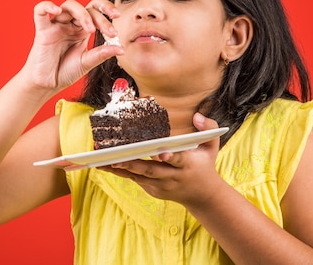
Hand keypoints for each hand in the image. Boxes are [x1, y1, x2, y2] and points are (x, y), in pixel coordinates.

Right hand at [21, 0, 124, 90]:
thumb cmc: (64, 72)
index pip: (95, 12)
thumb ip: (102, 54)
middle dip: (100, 17)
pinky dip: (47, 6)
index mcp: (81, 30)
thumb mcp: (87, 62)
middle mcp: (70, 24)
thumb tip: (122, 49)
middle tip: (110, 32)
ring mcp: (56, 25)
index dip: (107, 13)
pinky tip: (57, 10)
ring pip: (69, 6)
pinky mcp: (42, 30)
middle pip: (86, 8)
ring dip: (83, 14)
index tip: (117, 23)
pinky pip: (40, 11)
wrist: (47, 85)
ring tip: (90, 29)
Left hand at [100, 113, 224, 206]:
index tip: (161, 153)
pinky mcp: (153, 190)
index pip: (178, 159)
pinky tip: (105, 165)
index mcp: (188, 164)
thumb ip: (209, 128)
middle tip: (115, 158)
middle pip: (151, 170)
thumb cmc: (205, 164)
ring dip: (119, 169)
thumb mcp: (212, 145)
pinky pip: (135, 179)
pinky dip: (121, 172)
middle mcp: (173, 177)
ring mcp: (162, 186)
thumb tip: (196, 116)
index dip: (169, 156)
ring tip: (100, 162)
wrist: (203, 196)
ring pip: (138, 176)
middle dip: (132, 164)